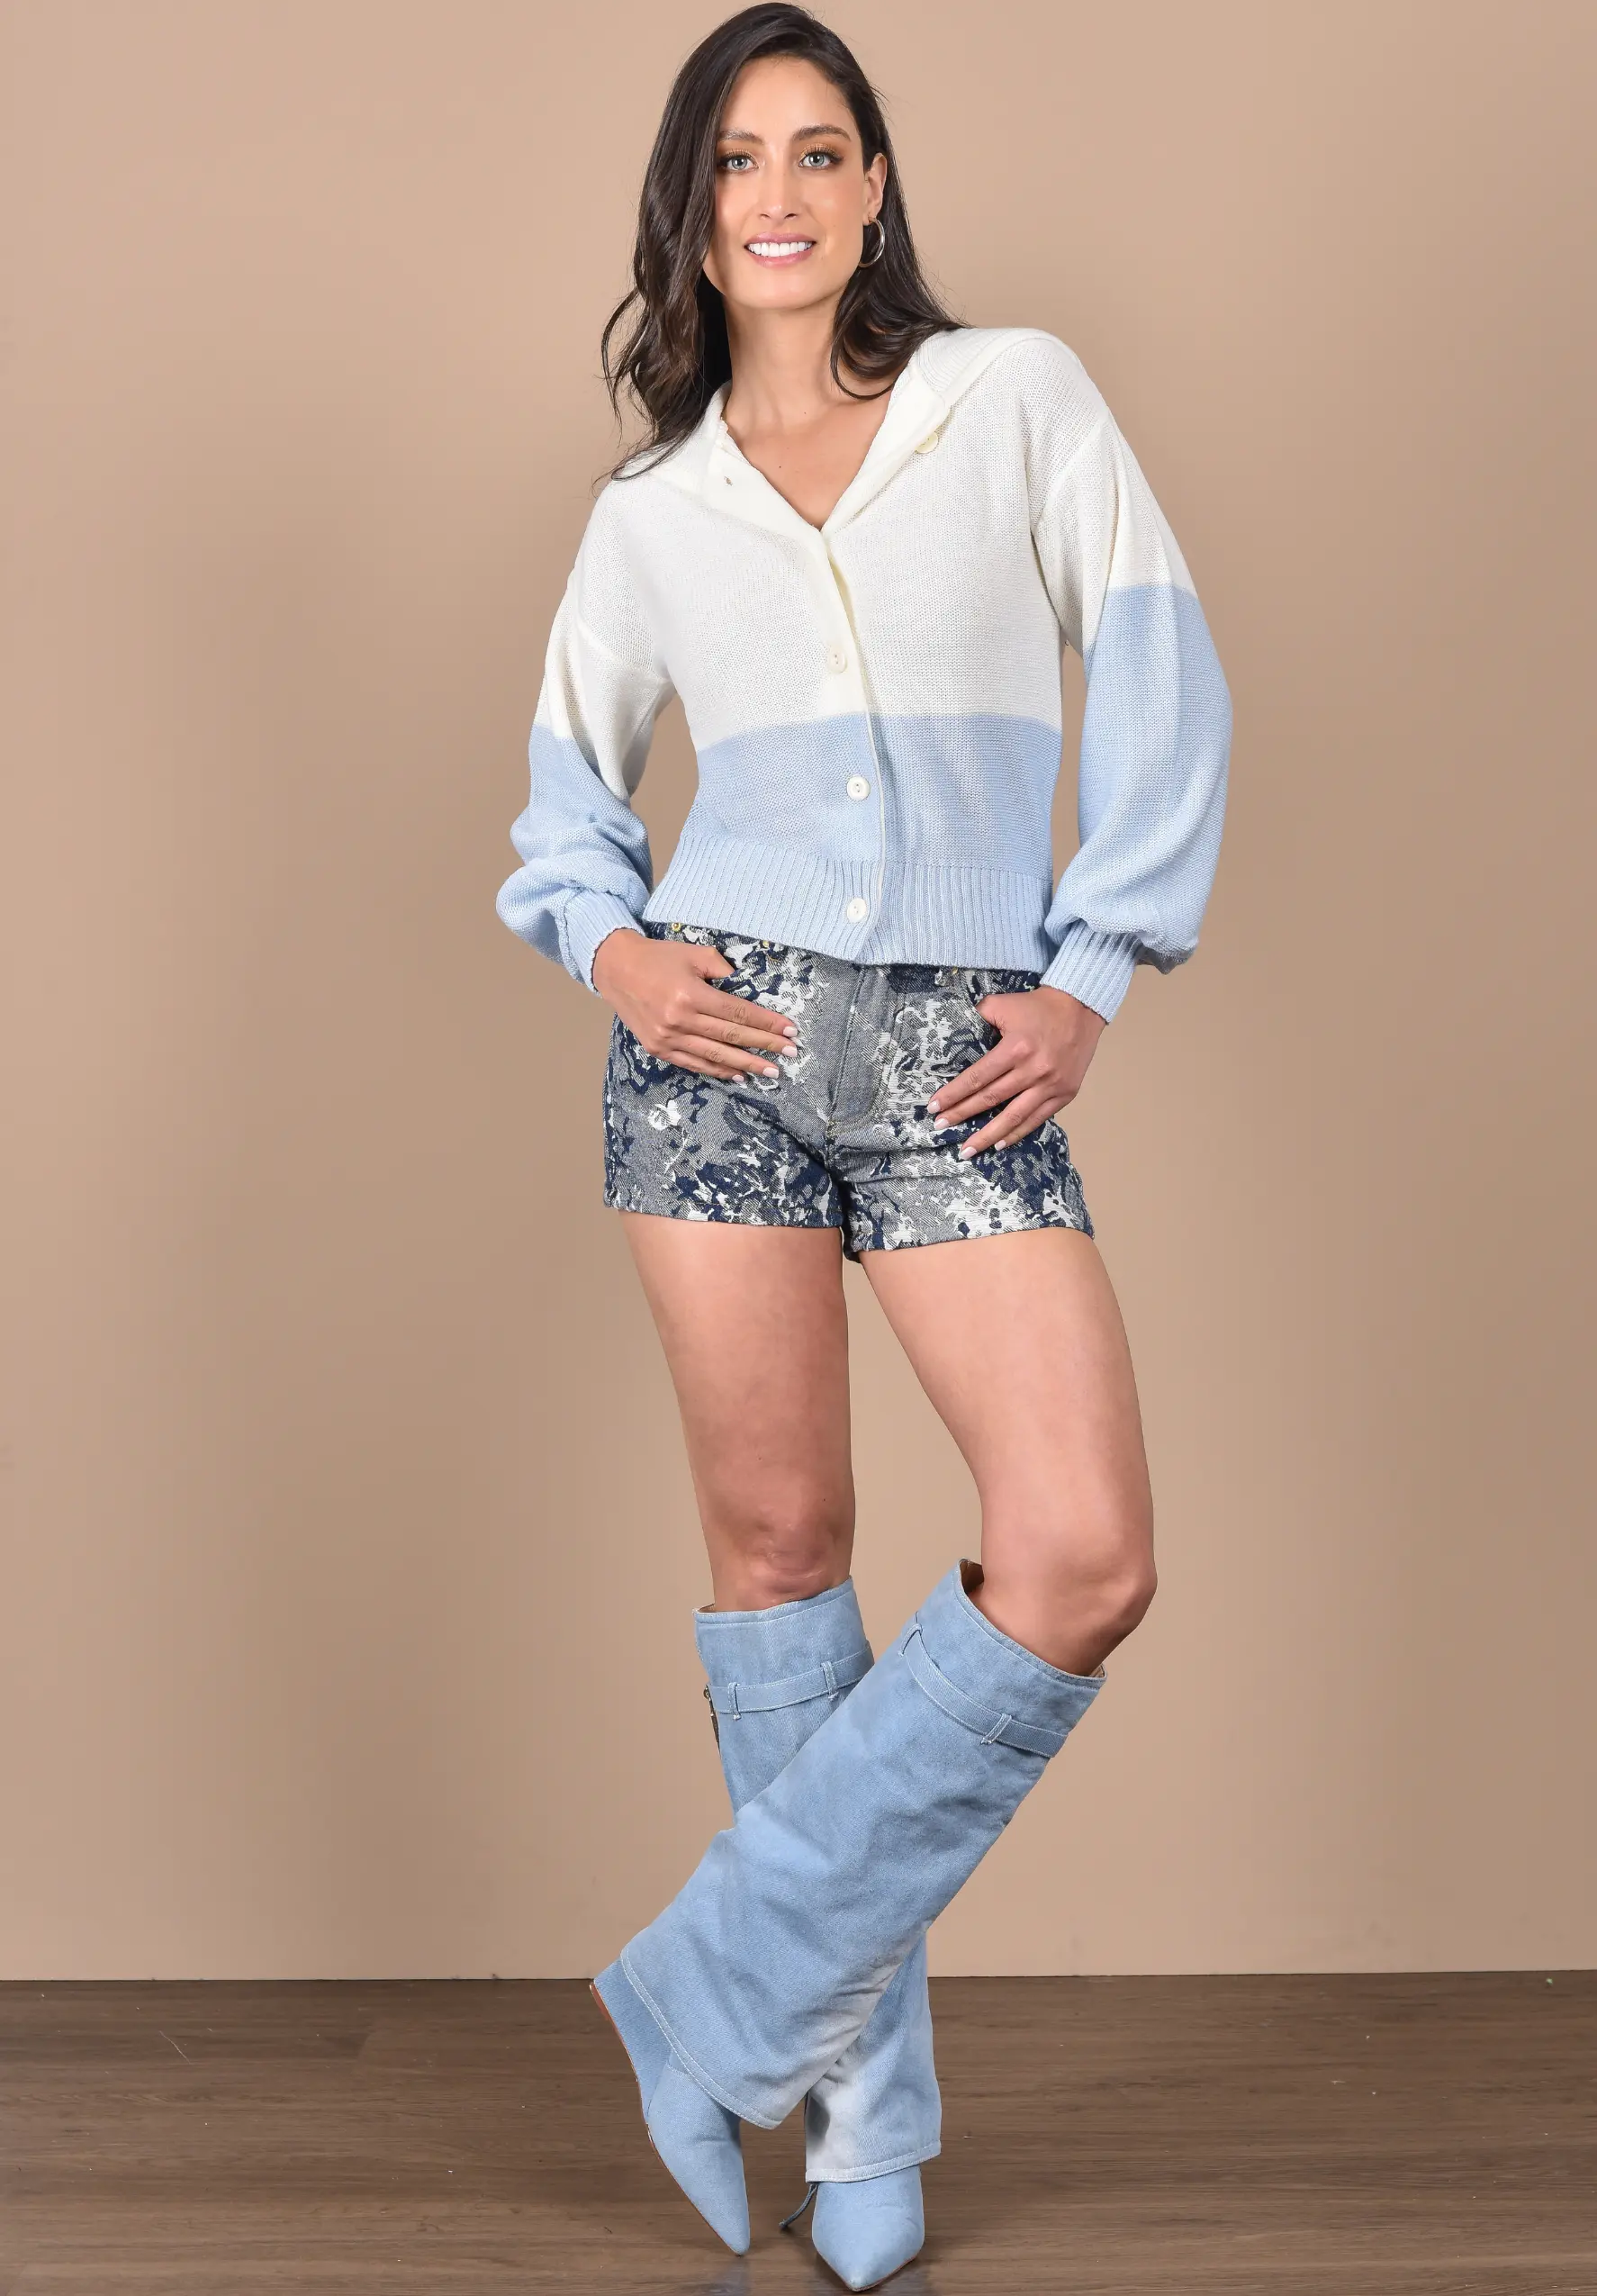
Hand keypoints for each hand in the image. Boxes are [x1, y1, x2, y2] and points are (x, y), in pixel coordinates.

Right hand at [591, 928, 797, 1080]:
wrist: (616, 969)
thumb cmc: (658, 958)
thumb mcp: (693, 953)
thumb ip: (722, 968)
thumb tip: (746, 987)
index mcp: (691, 994)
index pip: (739, 1012)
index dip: (767, 1023)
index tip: (789, 1030)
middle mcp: (680, 1020)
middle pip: (732, 1037)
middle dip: (764, 1047)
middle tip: (790, 1055)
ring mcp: (668, 1038)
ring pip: (715, 1056)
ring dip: (746, 1065)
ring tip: (771, 1072)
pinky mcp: (658, 1049)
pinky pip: (694, 1063)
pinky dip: (717, 1071)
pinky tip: (737, 1075)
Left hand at [926, 985, 1105, 1157]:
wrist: (1081, 1008)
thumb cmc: (1038, 1006)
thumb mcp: (1003, 1003)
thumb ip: (979, 1017)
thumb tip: (958, 1034)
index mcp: (1015, 1048)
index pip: (977, 1077)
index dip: (953, 1094)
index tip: (934, 1108)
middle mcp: (1033, 1070)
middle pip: (990, 1099)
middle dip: (962, 1115)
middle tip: (940, 1128)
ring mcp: (1051, 1085)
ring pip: (1013, 1116)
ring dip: (987, 1135)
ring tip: (967, 1150)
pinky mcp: (1065, 1094)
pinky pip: (1037, 1119)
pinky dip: (1017, 1132)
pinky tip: (999, 1143)